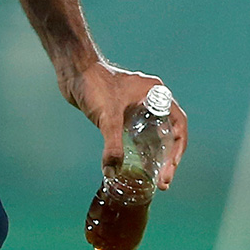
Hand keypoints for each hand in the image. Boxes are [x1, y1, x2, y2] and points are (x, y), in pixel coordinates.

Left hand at [63, 60, 188, 187]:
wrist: (72, 70)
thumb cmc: (93, 84)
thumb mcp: (108, 117)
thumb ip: (112, 145)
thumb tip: (112, 171)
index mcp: (156, 94)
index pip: (178, 124)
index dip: (178, 148)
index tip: (171, 166)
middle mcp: (150, 99)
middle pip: (167, 132)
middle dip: (167, 157)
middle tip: (163, 180)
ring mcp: (135, 106)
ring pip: (152, 134)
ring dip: (153, 155)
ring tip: (153, 178)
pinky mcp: (121, 111)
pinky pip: (136, 133)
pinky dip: (138, 148)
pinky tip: (133, 164)